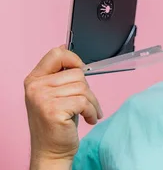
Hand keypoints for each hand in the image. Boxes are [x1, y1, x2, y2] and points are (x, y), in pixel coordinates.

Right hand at [24, 45, 102, 163]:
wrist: (51, 151)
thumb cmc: (58, 122)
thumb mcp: (55, 94)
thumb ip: (59, 74)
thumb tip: (65, 48)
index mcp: (34, 79)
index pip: (56, 54)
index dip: (73, 59)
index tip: (80, 70)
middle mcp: (35, 87)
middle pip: (76, 73)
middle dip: (87, 90)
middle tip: (85, 104)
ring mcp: (42, 99)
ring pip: (83, 88)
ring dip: (92, 102)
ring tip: (88, 113)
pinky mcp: (53, 110)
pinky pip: (84, 102)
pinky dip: (92, 112)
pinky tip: (89, 119)